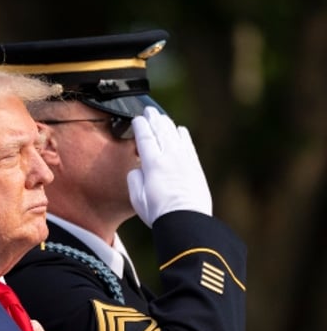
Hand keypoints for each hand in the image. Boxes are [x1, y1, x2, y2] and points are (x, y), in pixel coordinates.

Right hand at [127, 106, 211, 225]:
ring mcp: (184, 160)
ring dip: (166, 124)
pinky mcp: (195, 166)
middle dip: (153, 119)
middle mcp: (169, 157)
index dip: (140, 126)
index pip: (145, 137)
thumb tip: (138, 169)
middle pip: (160, 131)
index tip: (137, 119)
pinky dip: (182, 135)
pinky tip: (180, 130)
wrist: (186, 219)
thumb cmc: (159, 213)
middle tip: (148, 111)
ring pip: (174, 135)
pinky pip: (188, 144)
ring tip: (161, 117)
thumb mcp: (136, 198)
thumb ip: (134, 179)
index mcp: (152, 163)